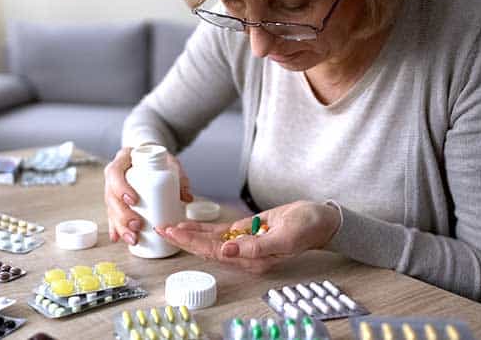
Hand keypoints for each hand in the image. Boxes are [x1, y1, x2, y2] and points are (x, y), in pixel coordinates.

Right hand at [104, 146, 193, 244]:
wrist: (150, 156)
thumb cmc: (158, 158)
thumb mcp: (170, 162)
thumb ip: (180, 177)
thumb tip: (187, 198)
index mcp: (123, 160)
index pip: (114, 173)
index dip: (120, 188)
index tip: (133, 200)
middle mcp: (114, 176)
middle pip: (111, 196)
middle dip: (122, 215)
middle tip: (137, 226)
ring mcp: (113, 189)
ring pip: (111, 209)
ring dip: (120, 226)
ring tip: (133, 238)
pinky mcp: (116, 201)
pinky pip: (112, 215)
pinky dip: (115, 227)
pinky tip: (117, 238)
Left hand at [155, 200, 340, 273]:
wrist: (319, 219)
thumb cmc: (306, 227)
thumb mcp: (284, 236)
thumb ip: (256, 246)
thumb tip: (226, 251)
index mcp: (252, 259)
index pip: (215, 252)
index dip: (192, 243)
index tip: (174, 233)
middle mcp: (244, 255)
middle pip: (206, 248)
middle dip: (183, 239)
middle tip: (161, 228)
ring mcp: (243, 244)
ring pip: (210, 240)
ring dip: (189, 234)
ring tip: (168, 226)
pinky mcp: (245, 232)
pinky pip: (220, 232)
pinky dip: (203, 228)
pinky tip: (188, 225)